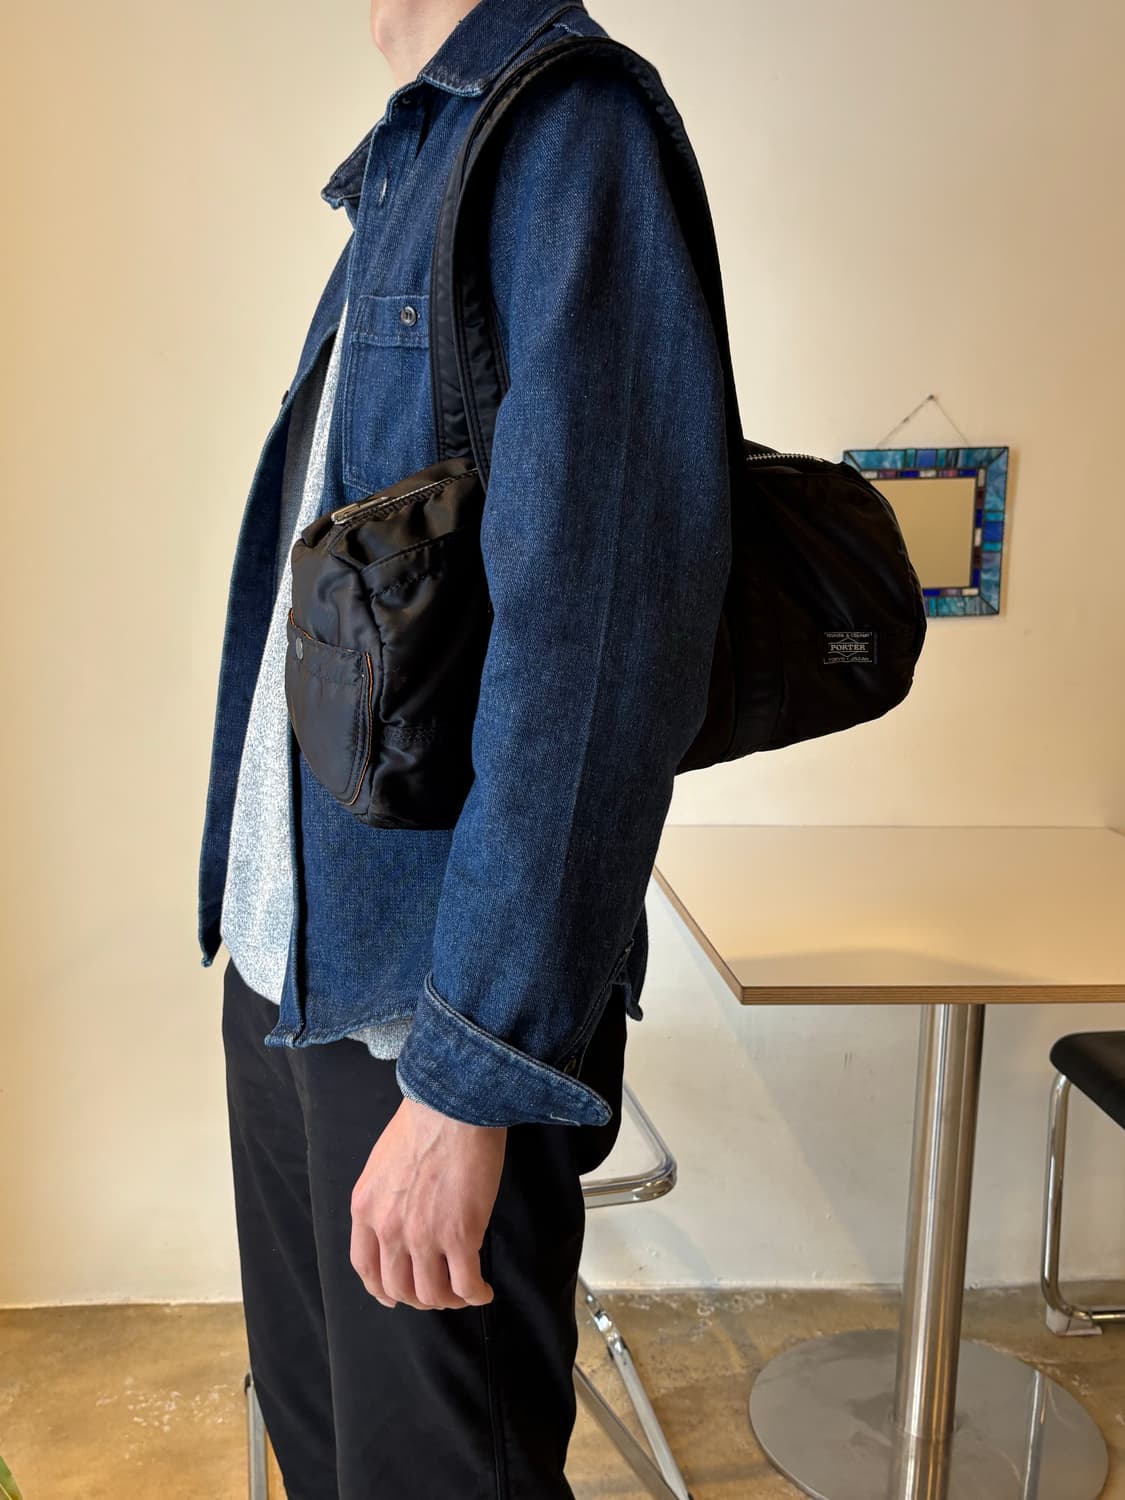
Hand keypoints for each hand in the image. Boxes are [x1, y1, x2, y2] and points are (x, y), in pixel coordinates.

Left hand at [349, 1096, 506, 1309]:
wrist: (454, 1105)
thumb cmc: (425, 1121)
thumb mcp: (383, 1162)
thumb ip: (385, 1197)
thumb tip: (402, 1218)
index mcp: (366, 1208)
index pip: (365, 1267)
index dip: (382, 1289)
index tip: (395, 1296)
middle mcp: (389, 1228)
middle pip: (399, 1289)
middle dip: (420, 1298)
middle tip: (439, 1293)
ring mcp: (423, 1235)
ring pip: (432, 1294)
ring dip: (449, 1299)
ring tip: (464, 1291)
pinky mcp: (460, 1235)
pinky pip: (466, 1284)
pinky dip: (476, 1294)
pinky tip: (484, 1290)